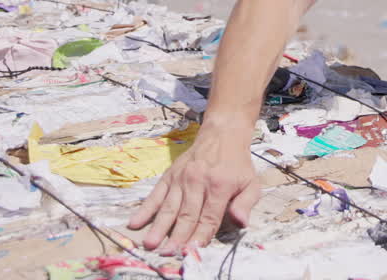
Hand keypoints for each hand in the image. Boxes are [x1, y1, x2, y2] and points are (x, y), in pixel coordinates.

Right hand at [127, 125, 260, 253]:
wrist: (223, 135)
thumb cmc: (238, 165)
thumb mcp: (251, 183)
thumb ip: (246, 204)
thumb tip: (241, 223)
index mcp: (219, 187)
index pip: (208, 218)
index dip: (200, 236)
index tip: (191, 251)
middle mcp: (198, 182)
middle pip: (186, 215)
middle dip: (177, 236)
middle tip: (168, 253)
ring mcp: (181, 179)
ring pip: (169, 207)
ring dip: (159, 226)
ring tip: (150, 243)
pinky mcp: (169, 176)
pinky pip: (155, 194)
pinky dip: (145, 209)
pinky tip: (135, 222)